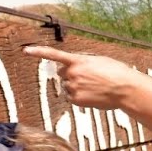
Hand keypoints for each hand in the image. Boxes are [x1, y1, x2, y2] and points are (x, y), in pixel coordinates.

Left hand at [24, 45, 143, 109]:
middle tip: (88, 76)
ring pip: (68, 86)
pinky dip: (79, 96)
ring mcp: (73, 87)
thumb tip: (72, 70)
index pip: (54, 54)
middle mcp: (72, 73)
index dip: (38, 52)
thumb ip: (82, 62)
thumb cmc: (116, 72)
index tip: (26, 50)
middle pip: (63, 73)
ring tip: (94, 86)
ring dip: (76, 85)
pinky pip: (72, 97)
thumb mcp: (99, 60)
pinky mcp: (76, 99)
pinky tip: (92, 94)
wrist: (125, 88)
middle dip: (71, 74)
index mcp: (78, 60)